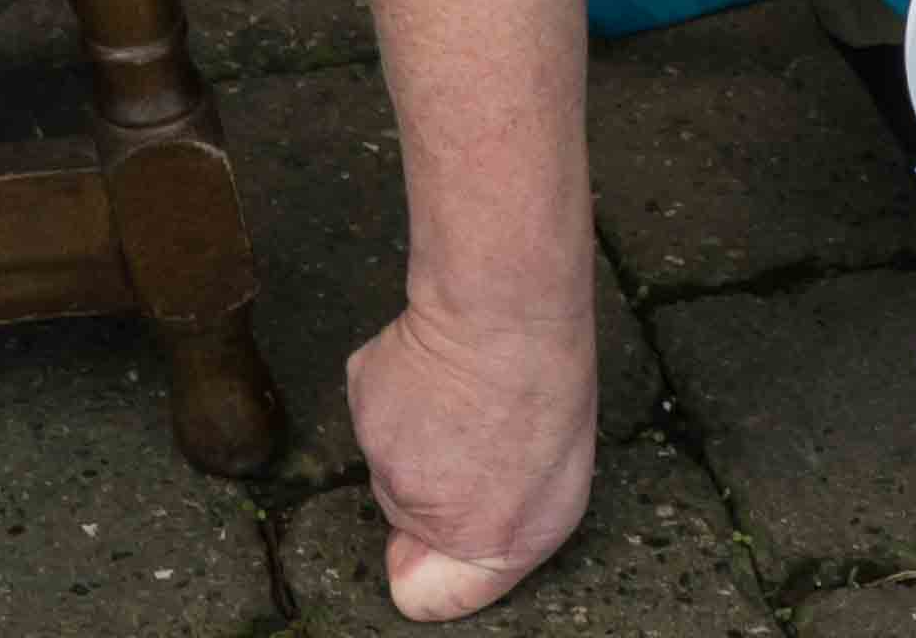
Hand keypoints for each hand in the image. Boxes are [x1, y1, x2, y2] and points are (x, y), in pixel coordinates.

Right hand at [351, 278, 598, 617]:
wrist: (502, 321)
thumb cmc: (546, 399)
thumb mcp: (557, 498)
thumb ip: (493, 549)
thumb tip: (422, 578)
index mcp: (477, 542)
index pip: (421, 594)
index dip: (436, 564)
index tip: (453, 528)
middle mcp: (415, 509)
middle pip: (409, 516)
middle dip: (436, 488)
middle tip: (482, 440)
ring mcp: (380, 453)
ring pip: (391, 460)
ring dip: (418, 437)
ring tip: (467, 400)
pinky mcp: (359, 400)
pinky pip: (376, 409)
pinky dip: (399, 394)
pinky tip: (436, 373)